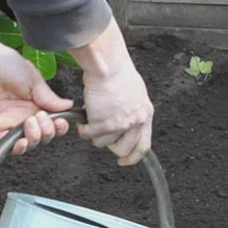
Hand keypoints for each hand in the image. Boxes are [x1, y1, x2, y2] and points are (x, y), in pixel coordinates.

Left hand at [0, 25, 73, 154]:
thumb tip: (68, 106)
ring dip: (34, 137)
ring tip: (30, 122)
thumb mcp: (34, 79)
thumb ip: (50, 97)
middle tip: (41, 116)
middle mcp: (25, 113)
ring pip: (28, 141)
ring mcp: (10, 120)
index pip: (52, 121)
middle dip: (47, 130)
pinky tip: (21, 141)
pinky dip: (16, 147)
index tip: (60, 121)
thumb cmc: (5, 63)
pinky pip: (6, 143)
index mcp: (37, 102)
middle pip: (43, 134)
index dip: (58, 125)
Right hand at [69, 19, 152, 165]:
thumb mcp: (134, 94)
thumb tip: (126, 118)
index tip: (125, 161)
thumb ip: (132, 109)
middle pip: (123, 149)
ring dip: (94, 135)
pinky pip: (89, 135)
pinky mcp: (104, 123)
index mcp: (145, 114)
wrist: (109, 67)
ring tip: (90, 121)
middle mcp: (136, 121)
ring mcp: (120, 124)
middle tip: (102, 134)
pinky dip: (83, 130)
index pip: (143, 145)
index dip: (133, 157)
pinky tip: (82, 120)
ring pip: (102, 143)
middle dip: (109, 145)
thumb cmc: (118, 73)